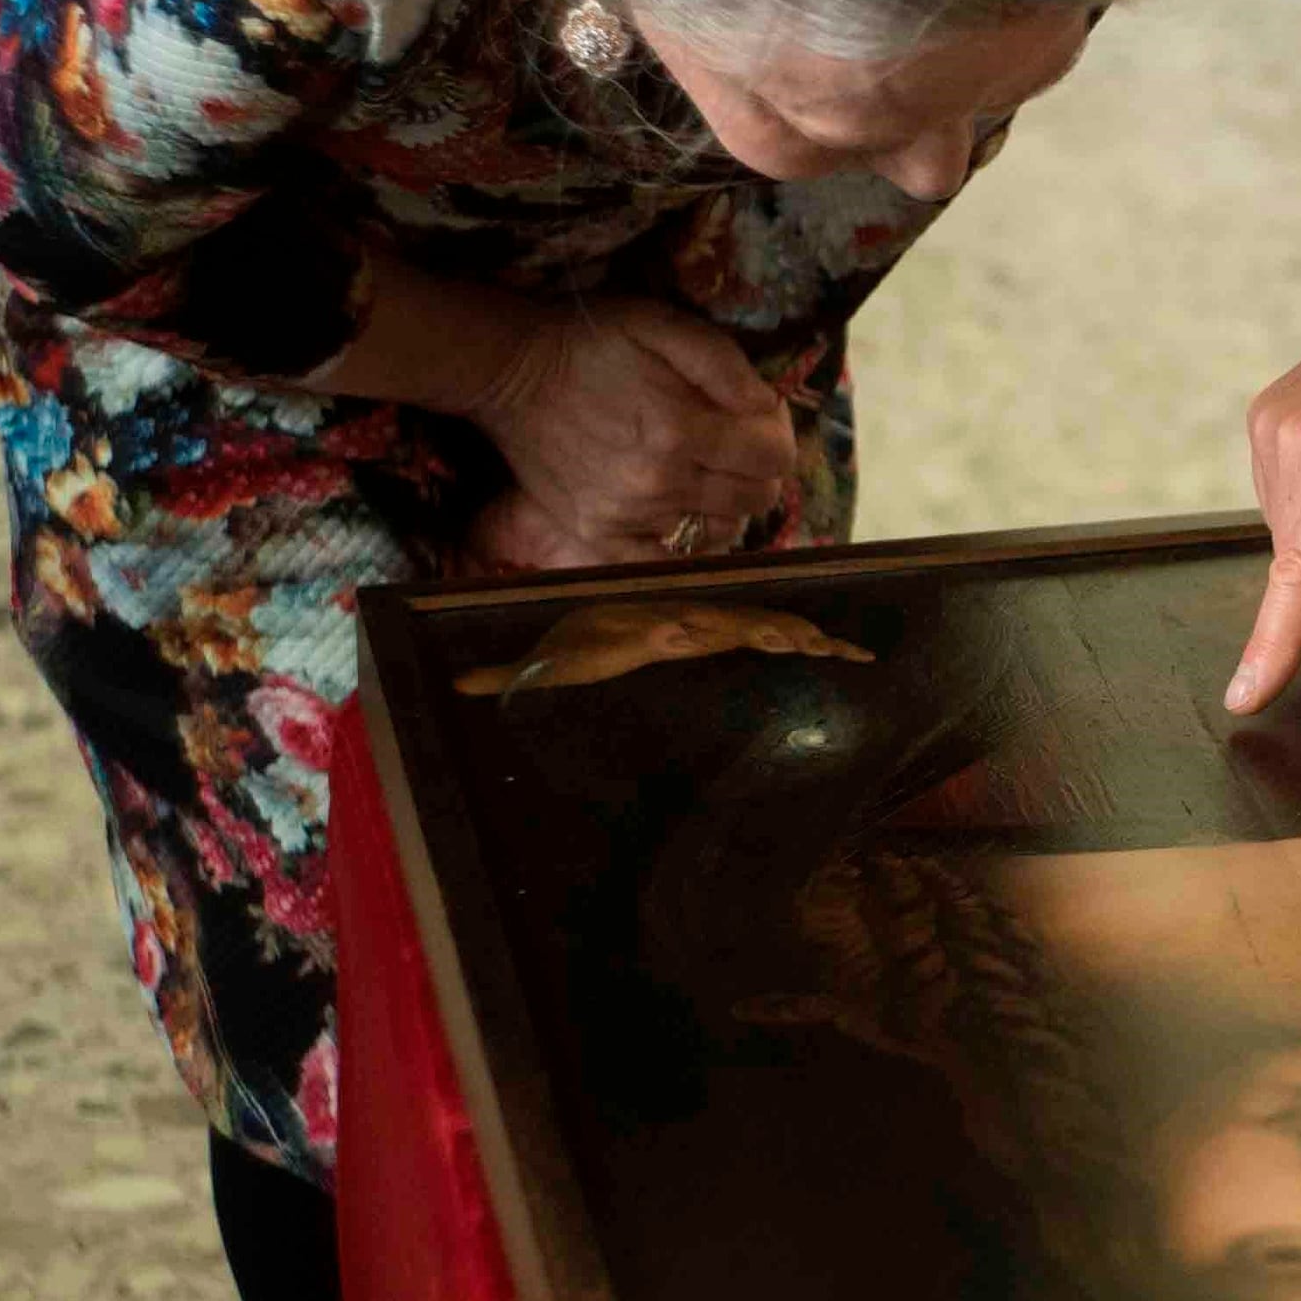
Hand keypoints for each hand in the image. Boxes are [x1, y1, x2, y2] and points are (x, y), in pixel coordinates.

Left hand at [457, 602, 874, 696]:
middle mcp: (689, 621)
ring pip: (766, 625)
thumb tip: (454, 688)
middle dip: (775, 634)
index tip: (732, 636)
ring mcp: (715, 624)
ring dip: (803, 638)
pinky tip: (846, 653)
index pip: (678, 628)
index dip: (703, 631)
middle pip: (736, 623)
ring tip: (843, 651)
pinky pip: (779, 633)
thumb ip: (503, 675)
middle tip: (814, 645)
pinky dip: (814, 642)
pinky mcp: (731, 634)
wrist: (600, 612)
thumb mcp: (543, 658)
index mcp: (651, 628)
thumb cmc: (578, 640)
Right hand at [463, 299, 802, 572]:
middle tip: (733, 443)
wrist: (510, 372)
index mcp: (680, 428)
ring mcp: (628, 516)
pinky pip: (668, 562)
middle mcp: (659, 482)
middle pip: (756, 499)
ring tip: (704, 471)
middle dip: (758, 469)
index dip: (777, 434)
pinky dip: (687, 543)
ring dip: (726, 503)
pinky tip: (684, 515)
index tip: (757, 418)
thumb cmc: (591, 342)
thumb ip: (723, 362)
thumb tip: (767, 404)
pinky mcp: (598, 535)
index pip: (774, 458)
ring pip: (720, 530)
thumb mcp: (661, 323)